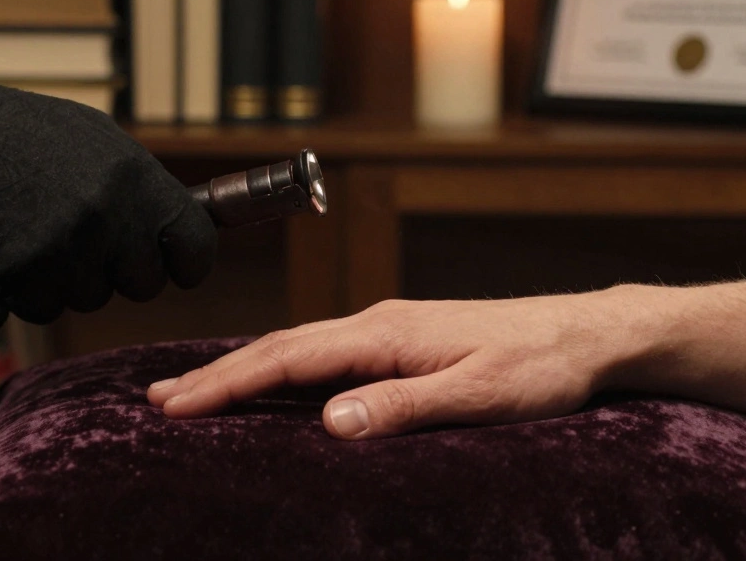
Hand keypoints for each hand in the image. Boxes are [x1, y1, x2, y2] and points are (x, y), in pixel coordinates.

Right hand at [0, 31, 217, 326]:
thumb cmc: (23, 134)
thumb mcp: (99, 141)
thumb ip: (145, 188)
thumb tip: (190, 230)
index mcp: (135, 179)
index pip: (196, 248)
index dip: (187, 261)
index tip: (175, 264)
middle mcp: (104, 218)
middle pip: (143, 284)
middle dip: (121, 270)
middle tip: (90, 241)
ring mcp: (59, 250)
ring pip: (90, 299)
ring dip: (71, 279)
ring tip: (40, 231)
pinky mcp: (15, 276)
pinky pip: (41, 309)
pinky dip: (27, 292)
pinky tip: (10, 251)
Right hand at [148, 287, 660, 439]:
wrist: (587, 335)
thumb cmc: (540, 365)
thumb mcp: (478, 396)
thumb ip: (403, 408)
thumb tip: (328, 423)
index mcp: (386, 333)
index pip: (289, 358)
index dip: (228, 383)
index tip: (177, 406)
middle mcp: (378, 323)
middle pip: (280, 347)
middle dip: (217, 375)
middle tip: (159, 400)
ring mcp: (390, 329)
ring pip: (300, 348)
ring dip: (245, 370)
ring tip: (197, 392)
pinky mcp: (404, 340)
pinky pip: (326, 353)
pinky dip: (284, 368)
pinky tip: (272, 383)